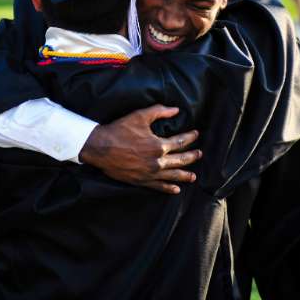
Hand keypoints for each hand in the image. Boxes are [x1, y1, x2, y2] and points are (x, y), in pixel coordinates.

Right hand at [78, 105, 200, 193]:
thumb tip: (176, 110)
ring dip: (184, 175)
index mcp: (158, 145)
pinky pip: (158, 186)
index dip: (190, 137)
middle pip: (180, 160)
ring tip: (193, 176)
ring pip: (172, 176)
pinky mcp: (141, 181)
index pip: (180, 142)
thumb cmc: (119, 130)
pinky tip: (175, 189)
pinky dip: (168, 188)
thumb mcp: (140, 116)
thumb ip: (159, 111)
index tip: (195, 134)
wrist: (100, 148)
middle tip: (199, 154)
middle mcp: (157, 162)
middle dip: (191, 156)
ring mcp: (149, 173)